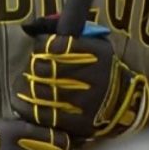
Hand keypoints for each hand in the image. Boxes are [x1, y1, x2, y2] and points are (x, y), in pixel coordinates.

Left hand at [12, 16, 148, 139]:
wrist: (122, 102)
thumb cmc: (100, 67)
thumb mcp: (95, 44)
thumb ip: (69, 33)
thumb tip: (32, 26)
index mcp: (96, 53)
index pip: (55, 45)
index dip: (41, 45)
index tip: (40, 48)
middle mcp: (92, 76)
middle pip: (45, 67)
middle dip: (33, 65)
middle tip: (33, 66)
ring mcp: (85, 101)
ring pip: (41, 91)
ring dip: (28, 86)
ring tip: (27, 82)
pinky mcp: (78, 122)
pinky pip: (44, 115)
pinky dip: (29, 107)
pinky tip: (26, 101)